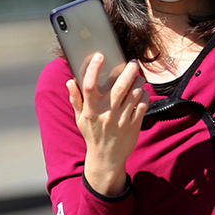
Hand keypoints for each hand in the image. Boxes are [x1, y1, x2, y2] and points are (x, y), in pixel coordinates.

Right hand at [67, 53, 147, 197]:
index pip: (90, 85)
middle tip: (132, 62)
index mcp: (91, 110)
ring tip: (137, 75)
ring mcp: (122, 119)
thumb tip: (70, 82)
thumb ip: (76, 99)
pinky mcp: (134, 124)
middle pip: (120, 86)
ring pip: (134, 93)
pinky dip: (144, 94)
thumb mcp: (80, 118)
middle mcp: (107, 113)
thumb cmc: (92, 134)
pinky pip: (143, 104)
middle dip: (128, 70)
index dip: (93, 68)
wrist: (106, 158)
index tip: (99, 56)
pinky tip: (142, 90)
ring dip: (138, 80)